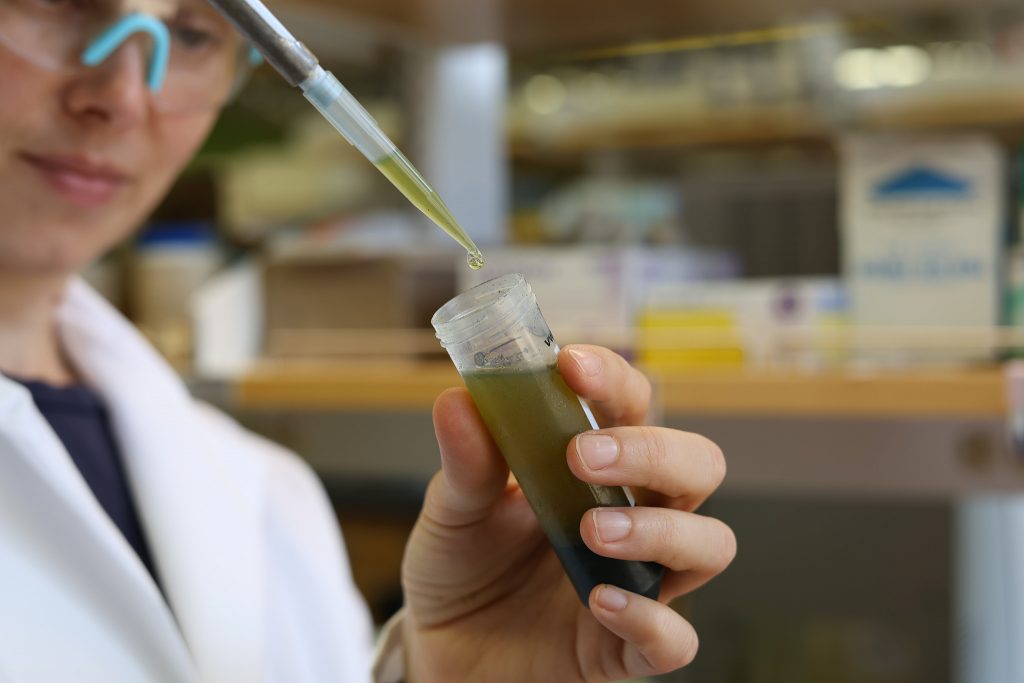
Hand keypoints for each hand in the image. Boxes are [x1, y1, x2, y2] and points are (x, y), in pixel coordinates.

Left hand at [402, 345, 735, 681]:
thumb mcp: (452, 509)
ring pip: (708, 544)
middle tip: (583, 456)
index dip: (613, 379)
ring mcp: (639, 580)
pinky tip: (599, 601)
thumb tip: (458, 400)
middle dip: (653, 451)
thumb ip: (465, 463)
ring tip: (592, 531)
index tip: (571, 367)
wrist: (442, 648)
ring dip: (661, 530)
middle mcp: (632, 514)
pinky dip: (649, 619)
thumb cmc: (460, 565)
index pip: (633, 405)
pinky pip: (675, 638)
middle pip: (696, 465)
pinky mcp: (627, 646)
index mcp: (594, 466)